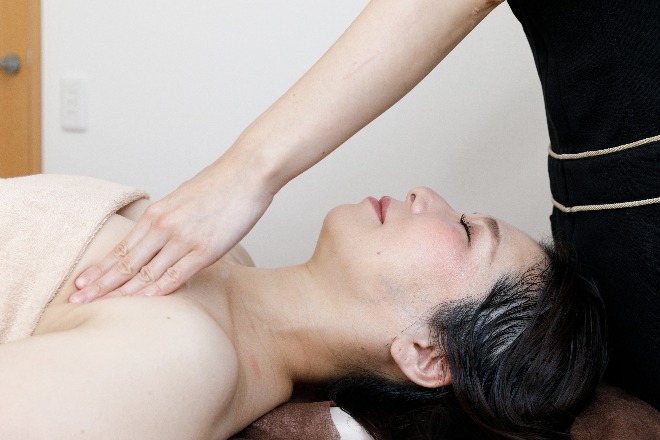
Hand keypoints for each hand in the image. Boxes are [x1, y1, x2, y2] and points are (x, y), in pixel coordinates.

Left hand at [70, 155, 272, 302]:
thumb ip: (168, 220)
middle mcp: (164, 227)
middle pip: (125, 262)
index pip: (120, 248)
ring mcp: (184, 239)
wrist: (247, 172)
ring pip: (145, 272)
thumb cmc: (220, 184)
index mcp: (157, 214)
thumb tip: (160, 235)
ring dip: (122, 293)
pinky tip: (144, 303)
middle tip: (76, 301)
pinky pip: (177, 275)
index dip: (98, 269)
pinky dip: (158, 291)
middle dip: (99, 284)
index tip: (80, 283)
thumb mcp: (184, 199)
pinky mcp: (206, 249)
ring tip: (100, 307)